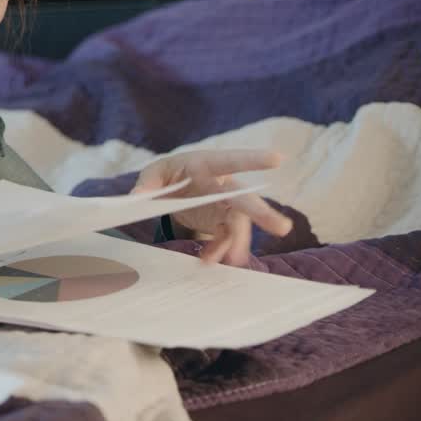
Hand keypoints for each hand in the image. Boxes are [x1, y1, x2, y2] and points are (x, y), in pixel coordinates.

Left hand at [130, 149, 292, 266]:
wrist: (173, 188)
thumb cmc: (167, 173)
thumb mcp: (153, 173)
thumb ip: (147, 183)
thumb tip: (136, 197)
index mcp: (206, 165)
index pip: (231, 160)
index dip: (253, 159)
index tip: (277, 158)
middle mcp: (222, 185)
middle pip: (243, 198)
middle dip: (261, 213)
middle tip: (283, 228)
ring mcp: (224, 205)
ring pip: (238, 223)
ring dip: (237, 242)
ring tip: (234, 260)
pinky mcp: (220, 222)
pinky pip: (224, 238)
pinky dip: (217, 250)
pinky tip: (208, 261)